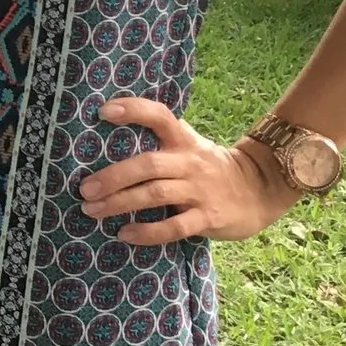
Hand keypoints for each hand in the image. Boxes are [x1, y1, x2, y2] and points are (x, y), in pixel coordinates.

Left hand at [78, 98, 291, 244]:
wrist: (260, 189)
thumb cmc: (210, 168)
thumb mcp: (190, 146)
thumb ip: (161, 141)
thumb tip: (108, 139)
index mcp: (184, 140)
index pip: (159, 116)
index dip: (133, 111)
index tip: (103, 112)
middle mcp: (190, 162)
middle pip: (148, 164)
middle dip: (113, 177)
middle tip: (84, 189)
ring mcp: (200, 190)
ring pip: (155, 195)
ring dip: (120, 203)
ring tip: (92, 210)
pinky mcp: (208, 218)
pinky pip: (174, 227)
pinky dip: (147, 232)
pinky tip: (124, 234)